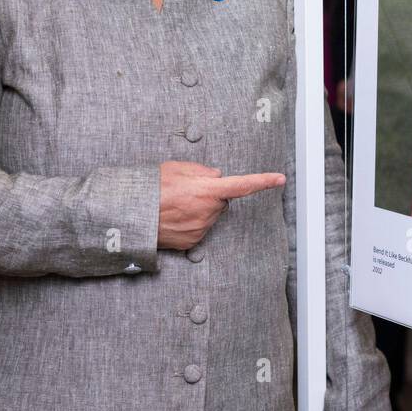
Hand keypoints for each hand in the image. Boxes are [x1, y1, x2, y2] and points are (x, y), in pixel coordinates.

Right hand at [157, 161, 285, 249]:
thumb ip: (202, 171)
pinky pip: (199, 227)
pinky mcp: (193, 242)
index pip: (242, 185)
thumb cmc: (150, 190)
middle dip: (210, 195)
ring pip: (210, 214)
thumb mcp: (176, 168)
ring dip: (199, 209)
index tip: (279, 178)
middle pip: (220, 200)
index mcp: (207, 190)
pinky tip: (174, 218)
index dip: (263, 181)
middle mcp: (208, 212)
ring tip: (175, 205)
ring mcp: (201, 229)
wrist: (132, 217)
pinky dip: (191, 222)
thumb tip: (216, 177)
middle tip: (186, 192)